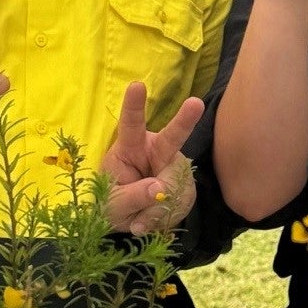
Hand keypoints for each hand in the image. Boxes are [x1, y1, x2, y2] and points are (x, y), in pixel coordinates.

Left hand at [101, 81, 204, 235]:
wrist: (131, 222)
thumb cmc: (113, 205)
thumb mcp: (112, 206)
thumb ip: (132, 196)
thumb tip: (159, 188)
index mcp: (129, 148)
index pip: (131, 125)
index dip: (134, 106)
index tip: (137, 85)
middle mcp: (155, 151)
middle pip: (172, 136)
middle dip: (185, 120)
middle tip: (196, 104)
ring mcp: (173, 167)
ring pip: (176, 183)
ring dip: (157, 207)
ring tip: (139, 219)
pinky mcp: (185, 184)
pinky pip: (181, 201)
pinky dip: (164, 216)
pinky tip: (151, 220)